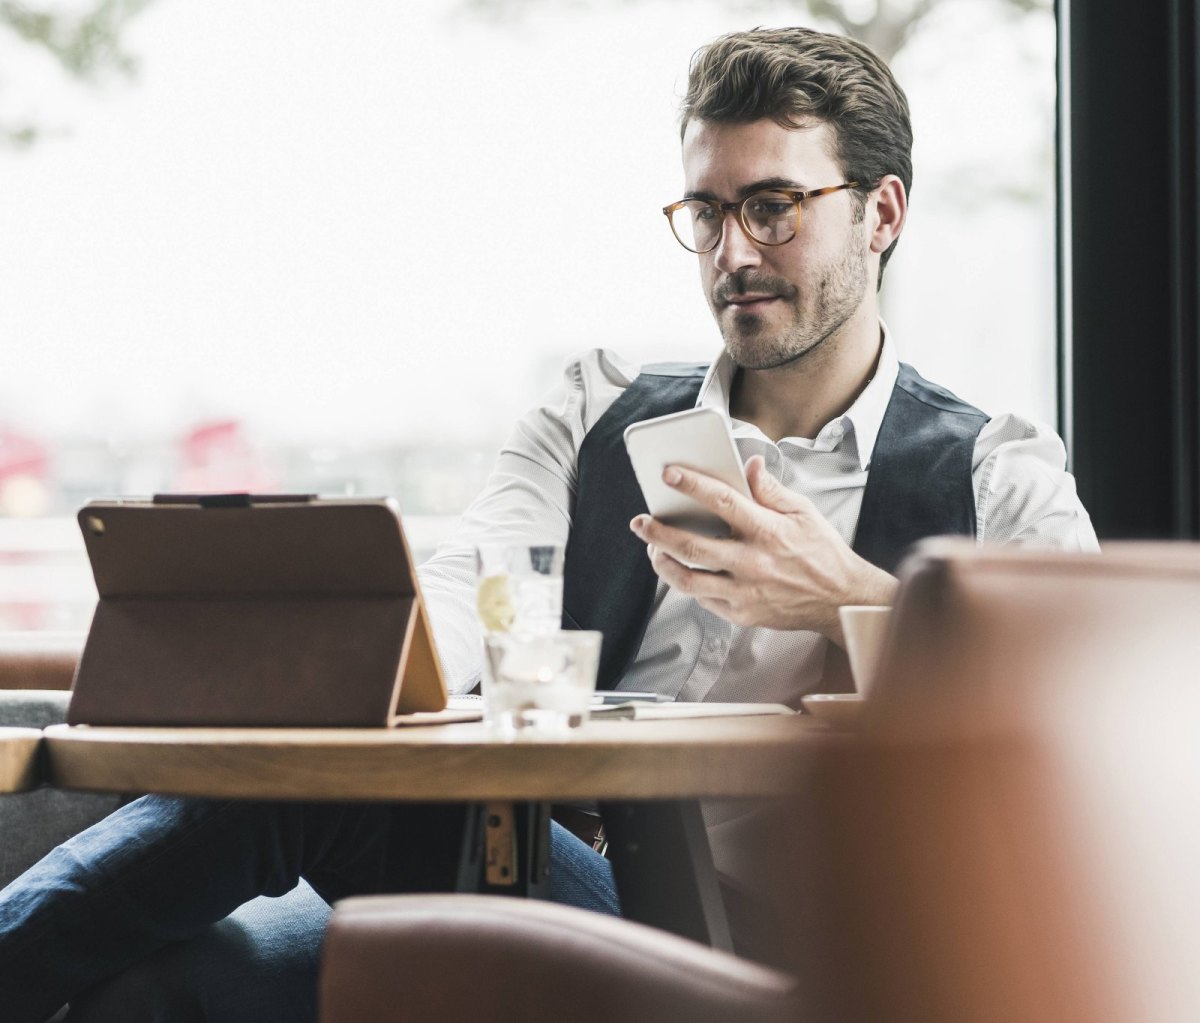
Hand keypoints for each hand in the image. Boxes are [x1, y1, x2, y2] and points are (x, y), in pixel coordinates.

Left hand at [629, 455, 896, 642]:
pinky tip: (681, 571)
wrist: (840, 600)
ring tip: (653, 550)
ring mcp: (745, 592)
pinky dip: (687, 584)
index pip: (723, 502)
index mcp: (768, 532)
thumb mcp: (803, 512)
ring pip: (689, 581)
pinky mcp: (742, 614)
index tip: (669, 475)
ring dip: (663, 564)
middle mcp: (753, 563)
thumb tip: (749, 465)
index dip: (692, 485)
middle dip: (659, 532)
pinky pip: (703, 599)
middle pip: (693, 547)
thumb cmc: (822, 553)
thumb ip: (771, 489)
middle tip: (640, 522)